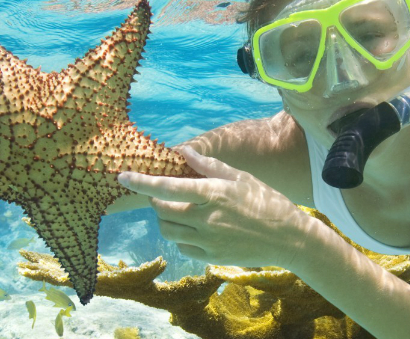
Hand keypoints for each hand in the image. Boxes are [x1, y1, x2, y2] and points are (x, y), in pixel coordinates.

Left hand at [117, 146, 314, 267]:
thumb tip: (183, 151)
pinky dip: (181, 236)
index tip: (121, 177)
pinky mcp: (210, 257)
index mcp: (214, 194)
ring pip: (168, 231)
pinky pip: (182, 247)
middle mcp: (207, 219)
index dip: (140, 182)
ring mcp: (208, 241)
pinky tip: (195, 228)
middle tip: (163, 194)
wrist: (288, 239)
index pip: (167, 187)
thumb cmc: (267, 202)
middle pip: (162, 210)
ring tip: (180, 211)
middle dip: (156, 200)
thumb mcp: (241, 178)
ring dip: (165, 219)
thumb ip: (209, 166)